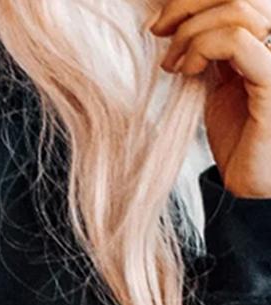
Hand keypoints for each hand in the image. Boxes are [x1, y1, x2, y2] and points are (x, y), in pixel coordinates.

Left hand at [149, 0, 270, 196]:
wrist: (256, 177)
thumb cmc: (241, 134)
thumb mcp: (221, 80)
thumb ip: (211, 47)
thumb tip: (175, 20)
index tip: (161, 23)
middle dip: (187, 5)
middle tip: (159, 32)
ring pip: (238, 9)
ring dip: (191, 32)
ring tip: (173, 64)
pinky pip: (237, 42)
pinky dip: (202, 48)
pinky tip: (186, 71)